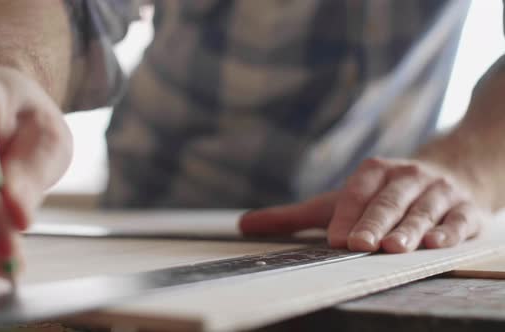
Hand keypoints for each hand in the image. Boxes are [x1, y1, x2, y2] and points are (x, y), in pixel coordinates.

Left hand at [240, 158, 487, 251]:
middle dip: (374, 222)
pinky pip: (458, 220)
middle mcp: (406, 177)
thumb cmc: (381, 194)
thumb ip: (294, 216)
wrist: (448, 173)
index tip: (336, 238)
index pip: (357, 193)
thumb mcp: (338, 200)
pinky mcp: (464, 209)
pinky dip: (449, 231)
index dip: (347, 214)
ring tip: (397, 247)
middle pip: (388, 201)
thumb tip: (243, 225)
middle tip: (361, 244)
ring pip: (423, 210)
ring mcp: (437, 191)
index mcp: (374, 172)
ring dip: (410, 228)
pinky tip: (437, 243)